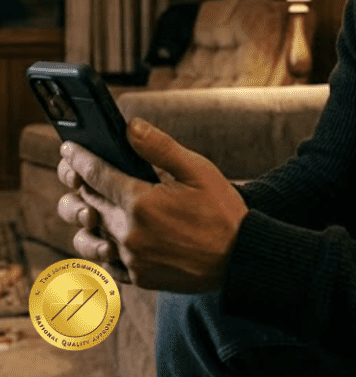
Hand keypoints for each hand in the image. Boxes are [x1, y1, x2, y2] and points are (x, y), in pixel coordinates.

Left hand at [57, 118, 247, 291]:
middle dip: (78, 183)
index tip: (68, 147)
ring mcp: (131, 258)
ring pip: (89, 236)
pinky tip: (111, 234)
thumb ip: (160, 147)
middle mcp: (129, 233)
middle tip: (74, 170)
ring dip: (86, 217)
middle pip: (87, 203)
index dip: (79, 158)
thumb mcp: (197, 169)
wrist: (239, 257)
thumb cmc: (222, 209)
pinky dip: (102, 244)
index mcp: (141, 202)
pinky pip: (105, 261)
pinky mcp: (137, 276)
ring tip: (91, 205)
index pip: (96, 174)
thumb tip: (130, 127)